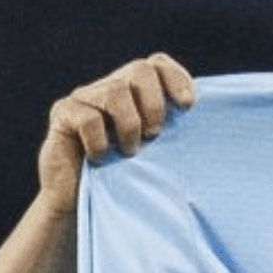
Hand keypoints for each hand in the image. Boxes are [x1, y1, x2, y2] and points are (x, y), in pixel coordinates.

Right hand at [37, 53, 196, 216]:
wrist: (79, 207)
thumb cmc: (122, 184)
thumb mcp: (154, 159)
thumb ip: (173, 138)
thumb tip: (209, 130)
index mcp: (135, 95)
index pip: (158, 65)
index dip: (177, 78)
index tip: (188, 106)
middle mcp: (110, 89)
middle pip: (140, 70)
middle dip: (154, 104)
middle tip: (154, 135)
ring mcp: (85, 99)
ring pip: (115, 92)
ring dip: (129, 126)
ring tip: (128, 153)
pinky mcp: (63, 114)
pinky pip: (88, 118)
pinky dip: (100, 142)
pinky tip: (100, 160)